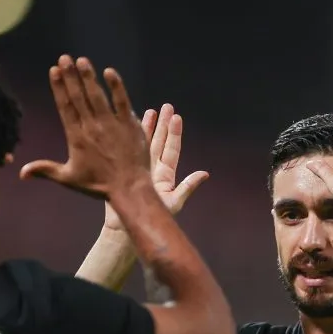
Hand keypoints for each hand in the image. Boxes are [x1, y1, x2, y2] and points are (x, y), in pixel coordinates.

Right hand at [20, 55, 149, 198]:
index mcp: (76, 137)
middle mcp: (91, 127)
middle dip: (70, 76)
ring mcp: (111, 124)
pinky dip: (116, 87)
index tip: (53, 70)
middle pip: (78, 97)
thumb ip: (45, 170)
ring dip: (88, 77)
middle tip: (64, 58)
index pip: (64, 107)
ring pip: (97, 96)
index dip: (58, 87)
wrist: (128, 188)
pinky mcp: (129, 125)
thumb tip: (21, 173)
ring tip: (81, 60)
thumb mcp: (68, 178)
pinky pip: (121, 102)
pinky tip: (109, 72)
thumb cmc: (98, 186)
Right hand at [104, 103, 208, 230]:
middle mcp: (154, 169)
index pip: (172, 149)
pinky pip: (129, 151)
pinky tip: (130, 125)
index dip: (175, 134)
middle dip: (163, 124)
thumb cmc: (152, 219)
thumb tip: (205, 174)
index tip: (177, 117)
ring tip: (150, 111)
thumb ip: (187, 188)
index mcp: (166, 175)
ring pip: (145, 144)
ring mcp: (140, 169)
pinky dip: (131, 138)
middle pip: (160, 142)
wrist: (128, 227)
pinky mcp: (127, 170)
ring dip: (148, 127)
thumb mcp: (173, 202)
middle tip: (167, 106)